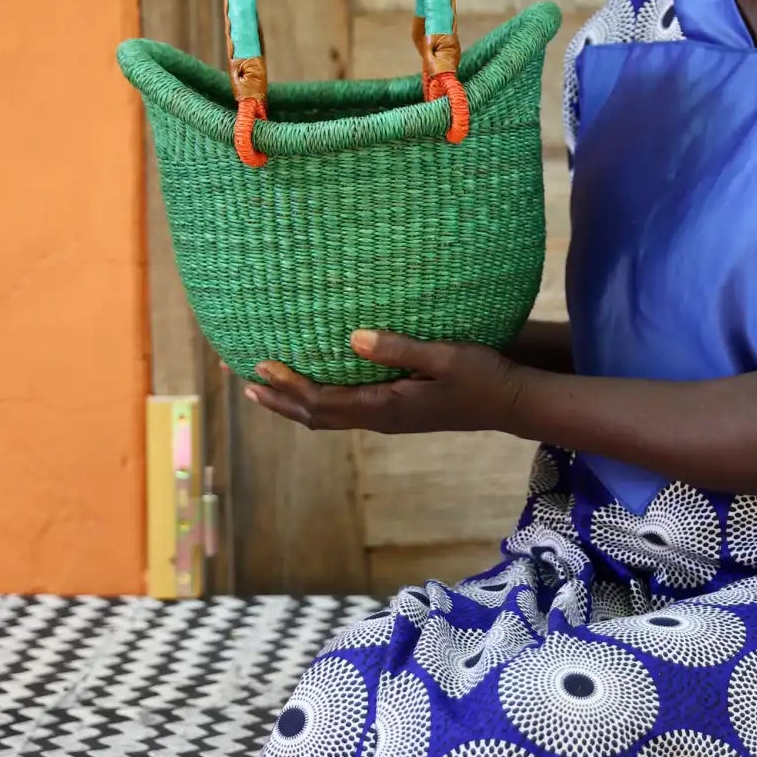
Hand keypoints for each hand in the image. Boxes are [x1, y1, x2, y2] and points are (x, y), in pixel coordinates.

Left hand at [243, 330, 522, 434]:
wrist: (512, 403)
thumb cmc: (484, 376)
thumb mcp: (446, 356)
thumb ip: (399, 348)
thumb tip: (352, 337)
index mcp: (387, 408)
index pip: (323, 402)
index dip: (289, 386)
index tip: (261, 364)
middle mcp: (381, 419)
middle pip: (316, 416)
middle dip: (278, 400)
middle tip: (243, 379)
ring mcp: (388, 418)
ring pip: (328, 417)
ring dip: (293, 403)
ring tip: (265, 386)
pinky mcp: (397, 411)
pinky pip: (345, 410)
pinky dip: (318, 400)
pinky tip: (317, 382)